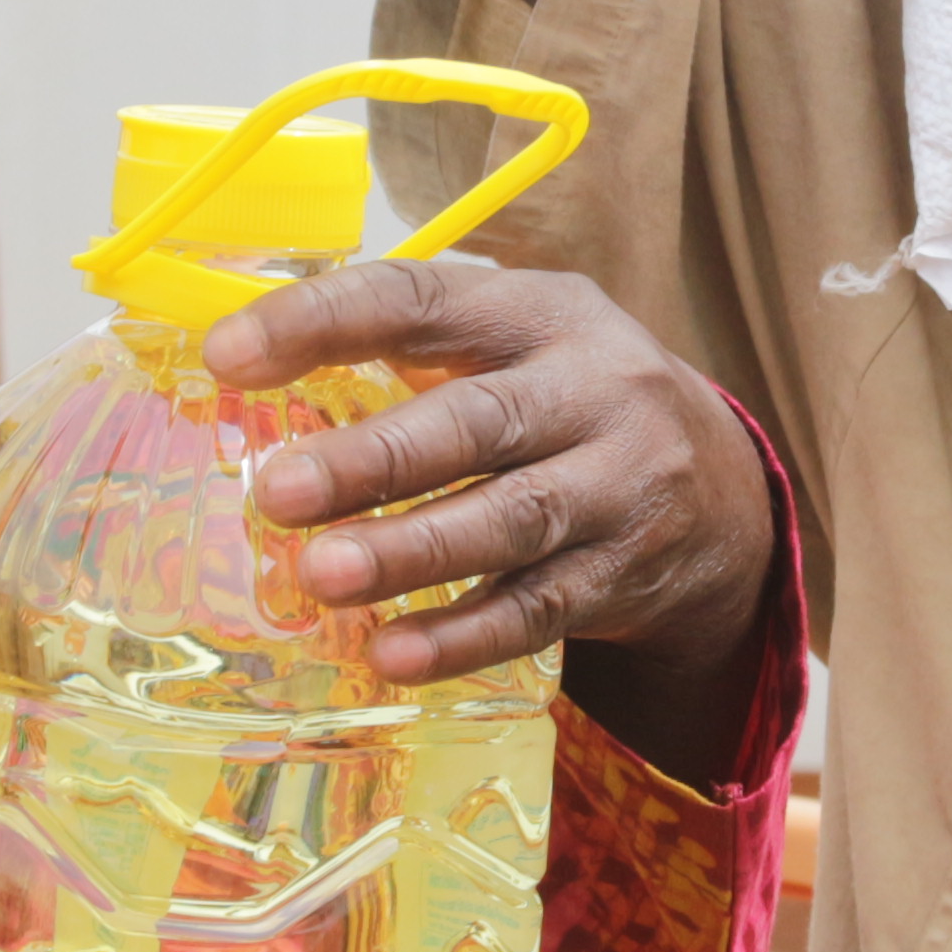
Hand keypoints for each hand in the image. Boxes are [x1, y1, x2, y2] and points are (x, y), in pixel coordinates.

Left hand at [209, 257, 779, 775]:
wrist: (725, 496)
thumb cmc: (568, 406)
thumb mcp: (515, 344)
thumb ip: (409, 346)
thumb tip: (240, 363)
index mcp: (542, 311)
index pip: (422, 297)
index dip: (323, 320)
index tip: (226, 354)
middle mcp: (593, 390)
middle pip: (480, 421)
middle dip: (377, 459)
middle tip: (281, 491)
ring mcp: (619, 487)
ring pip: (512, 522)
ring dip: (413, 552)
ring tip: (323, 576)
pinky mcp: (624, 576)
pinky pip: (536, 611)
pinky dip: (462, 637)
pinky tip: (392, 654)